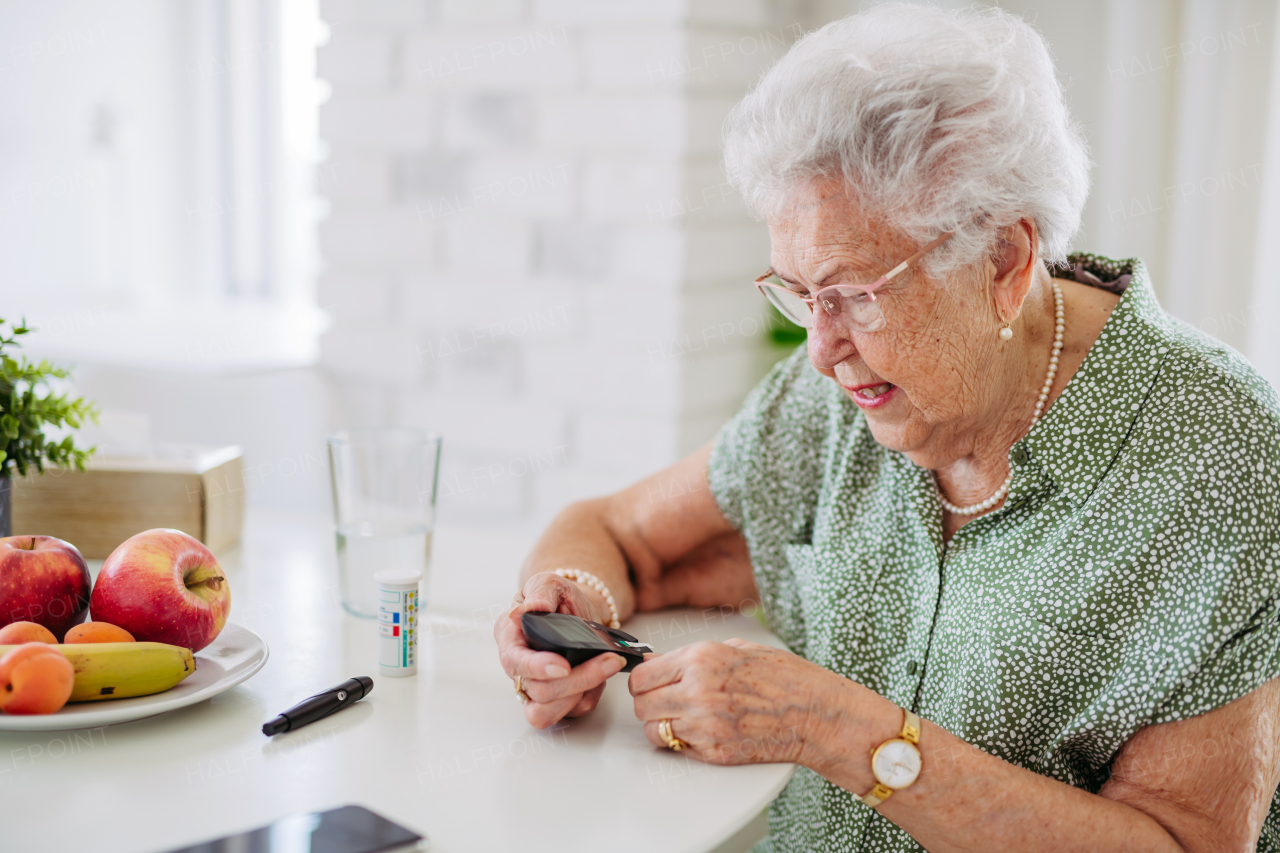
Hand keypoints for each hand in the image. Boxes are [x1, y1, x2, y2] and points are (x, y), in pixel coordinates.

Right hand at [494, 571, 625, 728]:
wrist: (577, 611)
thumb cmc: (558, 599)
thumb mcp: (549, 584)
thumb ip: (540, 593)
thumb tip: (532, 608)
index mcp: (510, 637)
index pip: (515, 661)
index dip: (537, 668)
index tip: (563, 666)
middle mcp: (517, 667)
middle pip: (538, 691)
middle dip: (578, 679)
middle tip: (610, 660)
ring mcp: (534, 687)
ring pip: (546, 712)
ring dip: (581, 693)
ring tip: (606, 668)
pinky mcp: (555, 700)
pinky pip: (570, 713)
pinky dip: (589, 698)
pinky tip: (600, 678)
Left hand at [629, 638, 843, 765]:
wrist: (813, 713)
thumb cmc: (783, 677)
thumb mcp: (736, 649)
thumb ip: (691, 656)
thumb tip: (656, 663)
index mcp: (701, 660)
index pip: (642, 676)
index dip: (642, 681)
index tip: (649, 682)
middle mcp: (697, 692)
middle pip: (642, 705)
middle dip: (649, 702)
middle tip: (664, 700)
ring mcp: (704, 726)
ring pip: (653, 730)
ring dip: (662, 724)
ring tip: (682, 717)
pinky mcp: (714, 752)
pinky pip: (676, 748)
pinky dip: (681, 742)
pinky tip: (700, 730)